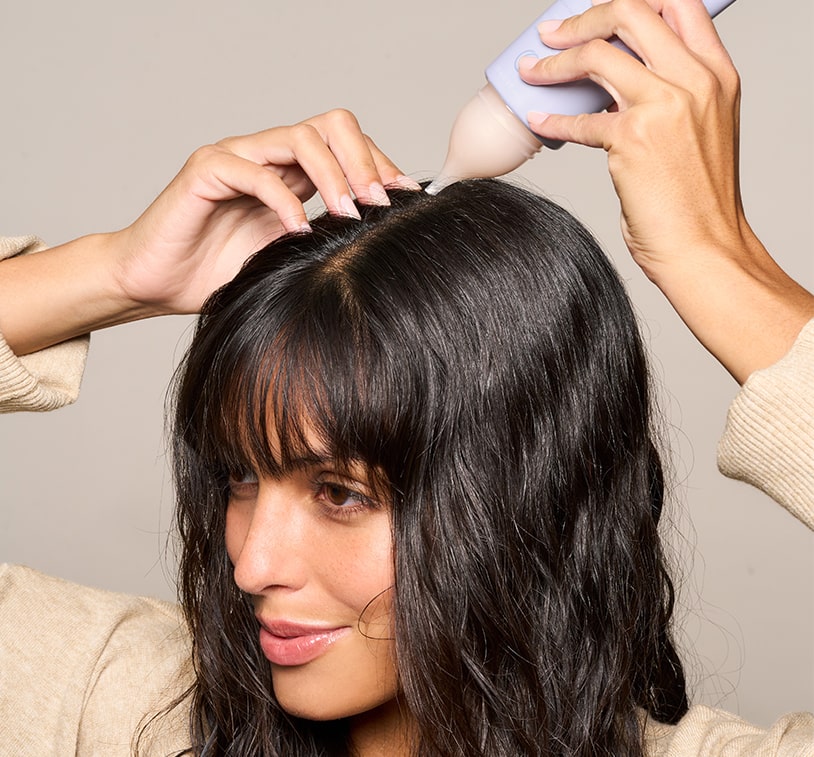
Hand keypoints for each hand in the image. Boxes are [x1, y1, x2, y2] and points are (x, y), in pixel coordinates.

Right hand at [0, 110, 417, 354]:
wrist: (158, 283)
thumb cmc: (220, 273)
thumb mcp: (290, 257)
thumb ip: (326, 240)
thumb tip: (382, 242)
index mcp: (293, 173)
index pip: (348, 145)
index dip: (380, 166)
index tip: (406, 198)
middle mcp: (269, 157)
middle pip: (332, 125)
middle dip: (365, 160)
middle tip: (380, 203)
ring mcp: (237, 158)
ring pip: (299, 137)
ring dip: (334, 173)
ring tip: (349, 213)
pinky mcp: (205, 171)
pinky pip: (253, 171)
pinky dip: (282, 199)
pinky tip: (298, 230)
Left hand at [518, 0, 813, 380]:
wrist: (705, 247)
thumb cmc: (699, 200)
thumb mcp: (705, 129)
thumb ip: (676, 93)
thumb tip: (623, 79)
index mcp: (716, 73)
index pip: (676, 4)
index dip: (630, 1)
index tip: (596, 14)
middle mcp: (694, 81)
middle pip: (630, 13)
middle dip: (583, 18)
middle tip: (554, 34)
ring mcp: (664, 107)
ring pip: (596, 54)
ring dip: (553, 61)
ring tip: (531, 70)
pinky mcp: (632, 141)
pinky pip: (578, 120)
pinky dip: (550, 120)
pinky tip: (537, 121)